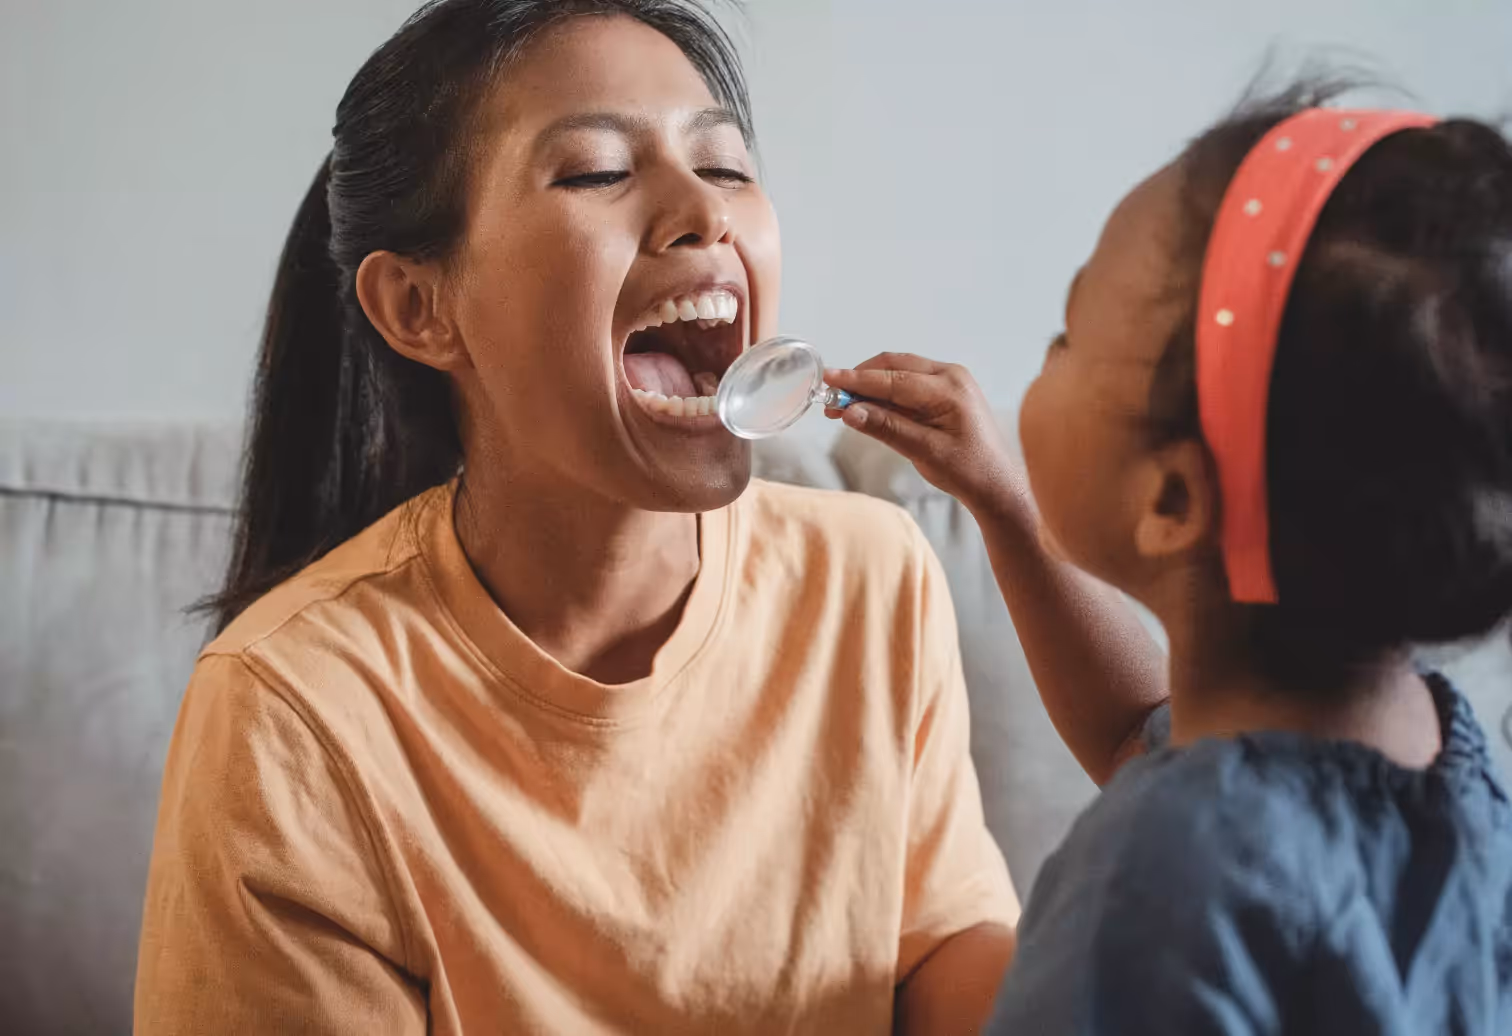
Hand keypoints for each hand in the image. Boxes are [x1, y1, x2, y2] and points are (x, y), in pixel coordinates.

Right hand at [824, 353, 1026, 519]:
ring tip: (843, 406)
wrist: (998, 485)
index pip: (893, 379)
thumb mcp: (924, 451)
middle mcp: (951, 376)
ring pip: (899, 372)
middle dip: (860, 380)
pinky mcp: (947, 391)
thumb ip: (886, 427)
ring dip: (871, 387)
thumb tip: (850, 412)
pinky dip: (886, 393)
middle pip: (894, 366)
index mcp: (950, 388)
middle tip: (832, 397)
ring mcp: (951, 381)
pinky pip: (909, 383)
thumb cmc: (969, 471)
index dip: (857, 381)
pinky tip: (869, 408)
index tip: (829, 380)